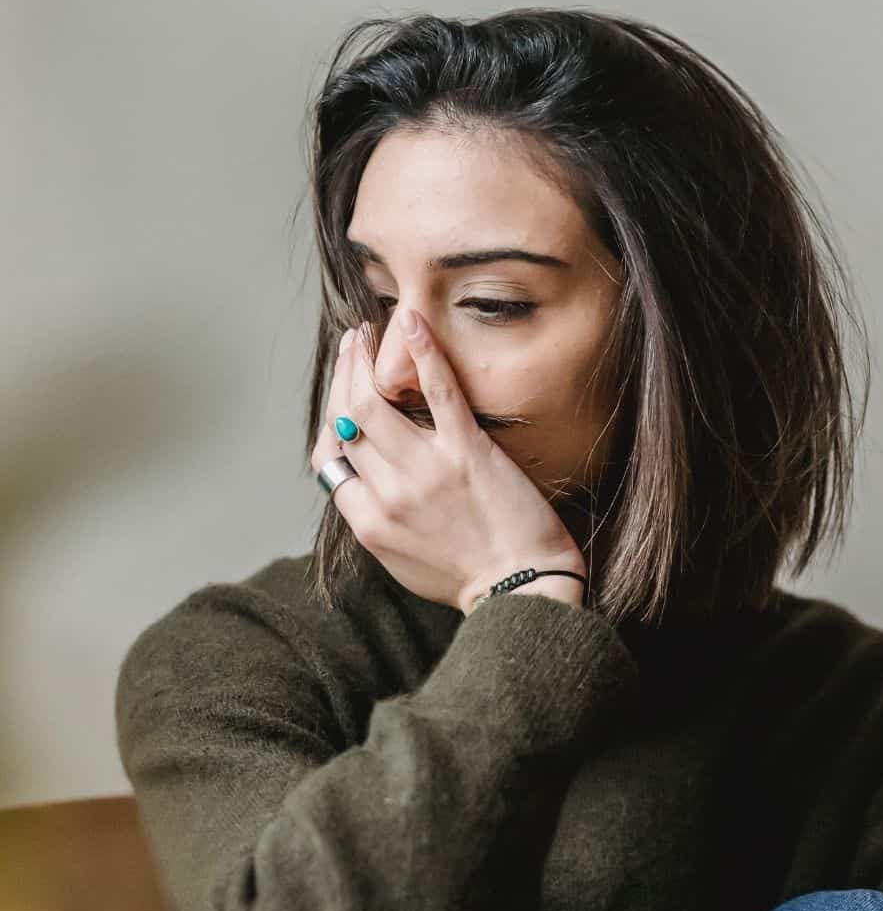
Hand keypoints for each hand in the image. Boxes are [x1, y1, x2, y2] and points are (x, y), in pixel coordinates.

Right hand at [310, 305, 586, 613]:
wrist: (523, 588)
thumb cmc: (470, 578)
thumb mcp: (402, 561)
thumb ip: (376, 520)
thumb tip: (361, 483)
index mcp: (368, 522)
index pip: (330, 456)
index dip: (332, 420)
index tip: (344, 395)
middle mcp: (388, 494)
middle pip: (346, 419)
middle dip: (344, 374)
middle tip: (352, 345)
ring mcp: (426, 470)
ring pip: (374, 400)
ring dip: (365, 357)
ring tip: (370, 334)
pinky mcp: (468, 452)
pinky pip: (438, 391)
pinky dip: (421, 352)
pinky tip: (411, 323)